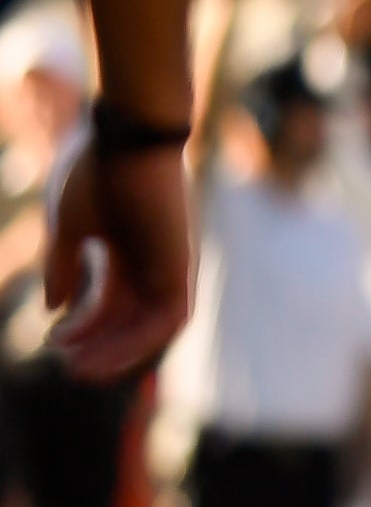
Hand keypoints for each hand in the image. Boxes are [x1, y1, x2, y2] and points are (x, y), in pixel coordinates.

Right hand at [45, 136, 190, 383]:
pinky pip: (170, 319)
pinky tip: (107, 354)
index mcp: (126, 251)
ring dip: (118, 352)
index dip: (85, 328)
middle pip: (131, 320)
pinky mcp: (181, 265)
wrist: (125, 137)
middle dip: (101, 347)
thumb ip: (62, 267)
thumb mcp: (68, 227)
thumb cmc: (93, 170)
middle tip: (70, 370)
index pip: (110, 303)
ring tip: (81, 370)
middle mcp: (152, 262)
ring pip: (152, 327)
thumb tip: (53, 310)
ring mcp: (170, 264)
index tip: (55, 343)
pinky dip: (142, 342)